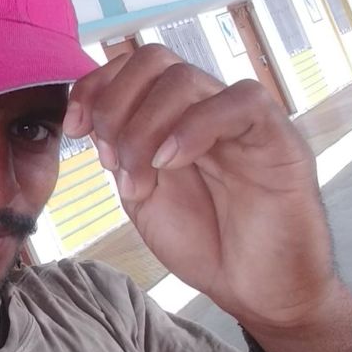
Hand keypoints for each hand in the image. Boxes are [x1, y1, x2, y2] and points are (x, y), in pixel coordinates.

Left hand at [63, 45, 336, 330]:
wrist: (254, 290)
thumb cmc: (205, 243)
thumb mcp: (143, 196)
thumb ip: (120, 152)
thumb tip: (91, 116)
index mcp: (175, 117)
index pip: (134, 67)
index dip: (96, 86)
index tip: (74, 128)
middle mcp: (207, 108)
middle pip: (154, 60)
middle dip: (115, 106)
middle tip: (112, 162)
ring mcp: (241, 119)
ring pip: (185, 79)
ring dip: (145, 129)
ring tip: (142, 183)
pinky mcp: (277, 136)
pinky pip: (240, 101)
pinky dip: (193, 127)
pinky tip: (172, 163)